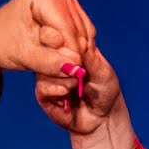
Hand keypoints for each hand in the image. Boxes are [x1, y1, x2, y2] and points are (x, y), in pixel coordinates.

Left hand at [0, 0, 99, 92]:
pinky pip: (82, 32)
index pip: (66, 26)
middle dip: (74, 53)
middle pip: (77, 28)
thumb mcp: (24, 56)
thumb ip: (50, 63)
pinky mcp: (67, 8)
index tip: (70, 73)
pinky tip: (66, 59)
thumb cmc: (3, 44)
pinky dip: (77, 48)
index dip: (70, 52)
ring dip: (77, 53)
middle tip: (67, 74)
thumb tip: (77, 70)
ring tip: (63, 68)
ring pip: (83, 31)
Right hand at [50, 34, 139, 148]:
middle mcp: (55, 58)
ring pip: (45, 67)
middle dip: (65, 58)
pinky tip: (68, 96)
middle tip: (79, 70)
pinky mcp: (43, 93)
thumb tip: (75, 40)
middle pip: (47, 46)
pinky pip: (44, 86)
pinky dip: (59, 90)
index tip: (80, 52)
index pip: (59, 31)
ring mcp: (47, 75)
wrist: (102, 118)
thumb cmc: (105, 90)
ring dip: (65, 78)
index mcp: (69, 46)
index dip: (66, 37)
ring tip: (77, 86)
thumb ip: (87, 54)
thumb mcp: (102, 69)